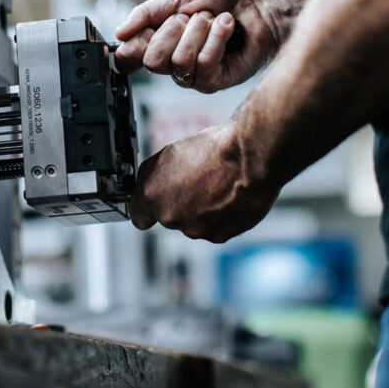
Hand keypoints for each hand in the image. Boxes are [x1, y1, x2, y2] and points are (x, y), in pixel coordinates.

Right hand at [114, 0, 283, 92]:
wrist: (257, 5)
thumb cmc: (221, 0)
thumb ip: (145, 13)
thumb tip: (120, 33)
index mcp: (157, 44)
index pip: (128, 59)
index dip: (134, 45)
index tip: (147, 30)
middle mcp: (171, 63)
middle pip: (152, 61)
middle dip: (173, 30)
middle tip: (192, 18)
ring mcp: (191, 75)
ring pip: (179, 60)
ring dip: (199, 31)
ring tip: (213, 21)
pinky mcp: (213, 81)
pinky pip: (204, 63)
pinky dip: (217, 37)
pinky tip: (227, 27)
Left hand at [128, 125, 278, 242]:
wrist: (250, 159)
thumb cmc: (214, 151)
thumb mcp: (170, 153)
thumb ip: (154, 176)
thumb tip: (151, 184)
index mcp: (152, 196)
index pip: (138, 214)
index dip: (146, 208)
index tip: (151, 206)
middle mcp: (170, 217)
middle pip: (168, 216)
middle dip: (178, 203)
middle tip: (195, 183)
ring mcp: (194, 229)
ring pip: (192, 223)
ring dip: (200, 210)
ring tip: (215, 186)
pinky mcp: (218, 236)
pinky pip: (212, 228)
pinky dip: (218, 217)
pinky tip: (227, 197)